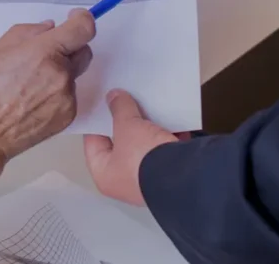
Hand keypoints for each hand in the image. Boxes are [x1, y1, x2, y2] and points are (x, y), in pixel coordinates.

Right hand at [0, 9, 95, 201]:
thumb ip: (27, 32)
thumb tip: (49, 28)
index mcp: (44, 52)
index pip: (83, 28)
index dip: (82, 19)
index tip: (74, 19)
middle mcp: (61, 74)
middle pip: (84, 52)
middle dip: (70, 48)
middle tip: (46, 54)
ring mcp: (67, 97)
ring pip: (73, 76)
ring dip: (59, 73)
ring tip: (30, 85)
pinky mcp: (67, 116)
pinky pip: (68, 96)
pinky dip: (56, 94)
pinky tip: (32, 101)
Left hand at [83, 90, 178, 206]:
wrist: (185, 178)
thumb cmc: (143, 156)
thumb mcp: (127, 126)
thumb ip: (119, 108)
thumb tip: (113, 95)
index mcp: (104, 175)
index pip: (92, 142)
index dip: (96, 120)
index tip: (101, 101)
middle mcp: (124, 183)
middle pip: (120, 145)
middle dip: (125, 122)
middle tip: (125, 99)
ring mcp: (148, 181)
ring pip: (144, 147)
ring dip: (148, 129)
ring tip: (149, 105)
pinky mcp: (171, 176)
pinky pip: (165, 152)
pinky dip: (167, 137)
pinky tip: (171, 119)